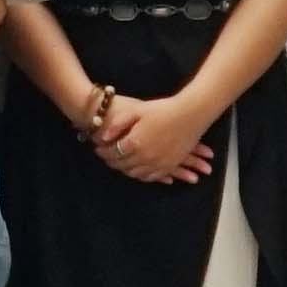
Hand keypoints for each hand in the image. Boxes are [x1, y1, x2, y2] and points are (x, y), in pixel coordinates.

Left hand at [94, 92, 216, 185]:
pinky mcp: (170, 166)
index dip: (103, 152)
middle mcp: (146, 157)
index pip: (113, 153)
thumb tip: (104, 137)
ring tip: (118, 163)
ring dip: (125, 170)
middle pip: (123, 165)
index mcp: (135, 143)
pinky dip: (141, 175)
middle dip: (111, 161)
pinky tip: (136, 170)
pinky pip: (152, 176)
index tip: (97, 148)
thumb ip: (118, 124)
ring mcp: (159, 163)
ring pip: (136, 173)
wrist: (189, 115)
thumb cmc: (161, 110)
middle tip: (104, 156)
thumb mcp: (136, 111)